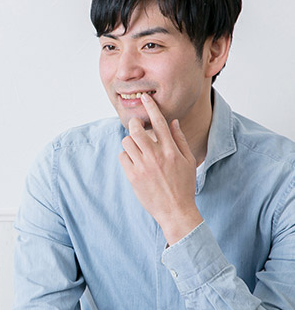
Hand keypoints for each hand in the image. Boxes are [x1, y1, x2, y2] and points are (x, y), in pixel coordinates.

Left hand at [119, 93, 202, 244]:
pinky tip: (134, 163)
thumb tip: (172, 122)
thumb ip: (179, 140)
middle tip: (136, 128)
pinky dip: (126, 157)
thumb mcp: (188, 161)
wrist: (175, 210)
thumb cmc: (183, 186)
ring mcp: (143, 166)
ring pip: (127, 142)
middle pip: (137, 129)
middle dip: (134, 125)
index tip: (144, 98)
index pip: (159, 122)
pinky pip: (122, 157)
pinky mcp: (133, 176)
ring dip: (130, 142)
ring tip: (137, 150)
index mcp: (171, 150)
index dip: (151, 107)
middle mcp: (156, 156)